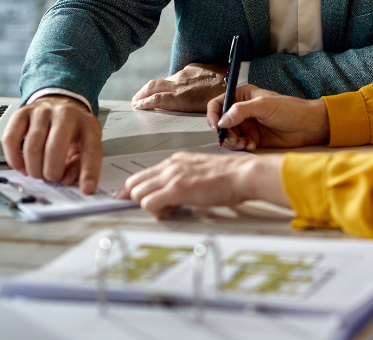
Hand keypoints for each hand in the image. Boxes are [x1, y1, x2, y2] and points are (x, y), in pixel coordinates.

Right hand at [1, 95, 102, 192]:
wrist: (59, 102)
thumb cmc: (73, 129)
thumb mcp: (85, 143)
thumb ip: (80, 164)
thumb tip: (66, 180)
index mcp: (87, 124)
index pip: (91, 150)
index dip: (88, 172)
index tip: (86, 189)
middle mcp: (65, 113)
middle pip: (55, 148)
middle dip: (51, 172)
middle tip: (51, 179)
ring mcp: (42, 112)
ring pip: (32, 147)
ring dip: (33, 169)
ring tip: (38, 173)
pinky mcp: (21, 114)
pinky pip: (10, 139)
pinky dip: (14, 159)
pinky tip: (22, 166)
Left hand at [121, 151, 287, 217]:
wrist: (243, 175)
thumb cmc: (230, 177)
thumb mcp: (201, 172)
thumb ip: (184, 178)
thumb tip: (173, 194)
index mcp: (176, 160)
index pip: (143, 174)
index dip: (135, 190)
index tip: (130, 200)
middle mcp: (170, 165)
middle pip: (133, 183)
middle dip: (139, 198)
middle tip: (158, 207)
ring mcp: (172, 176)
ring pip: (137, 193)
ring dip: (149, 206)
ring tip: (170, 209)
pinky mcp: (176, 189)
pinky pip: (148, 203)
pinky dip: (156, 212)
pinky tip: (173, 210)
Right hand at [132, 63, 228, 111]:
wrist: (234, 77)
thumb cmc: (219, 98)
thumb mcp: (199, 108)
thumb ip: (182, 104)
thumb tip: (171, 104)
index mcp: (181, 97)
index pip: (155, 98)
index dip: (143, 102)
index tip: (137, 105)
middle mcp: (179, 83)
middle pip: (152, 86)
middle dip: (141, 93)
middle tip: (136, 99)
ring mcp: (185, 73)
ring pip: (166, 80)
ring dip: (157, 87)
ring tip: (151, 94)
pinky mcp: (192, 66)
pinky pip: (179, 75)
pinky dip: (174, 81)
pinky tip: (176, 86)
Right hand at [211, 84, 329, 150]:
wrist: (307, 126)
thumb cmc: (290, 109)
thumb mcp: (263, 105)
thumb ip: (241, 111)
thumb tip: (222, 121)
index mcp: (242, 96)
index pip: (218, 104)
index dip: (213, 115)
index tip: (216, 127)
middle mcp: (242, 110)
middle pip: (221, 123)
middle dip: (224, 133)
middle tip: (233, 139)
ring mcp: (247, 125)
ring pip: (229, 136)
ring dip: (233, 142)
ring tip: (243, 144)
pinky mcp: (253, 138)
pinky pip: (239, 144)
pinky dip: (242, 147)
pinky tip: (251, 146)